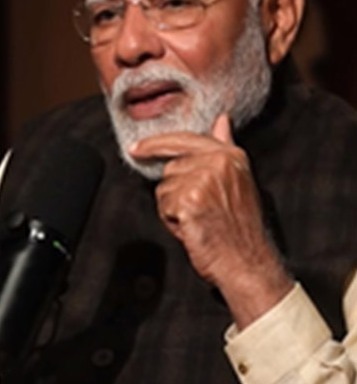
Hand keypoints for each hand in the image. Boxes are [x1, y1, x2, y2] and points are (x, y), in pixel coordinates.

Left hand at [129, 114, 292, 327]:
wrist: (246, 261)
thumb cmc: (240, 228)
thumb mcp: (238, 180)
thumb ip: (224, 146)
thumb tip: (221, 121)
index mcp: (231, 155)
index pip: (184, 140)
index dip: (156, 144)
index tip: (136, 148)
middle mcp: (218, 163)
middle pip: (170, 168)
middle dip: (177, 192)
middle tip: (200, 211)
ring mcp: (203, 180)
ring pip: (164, 188)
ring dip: (174, 208)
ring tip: (199, 220)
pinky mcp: (189, 199)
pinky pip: (163, 206)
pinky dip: (172, 221)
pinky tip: (193, 228)